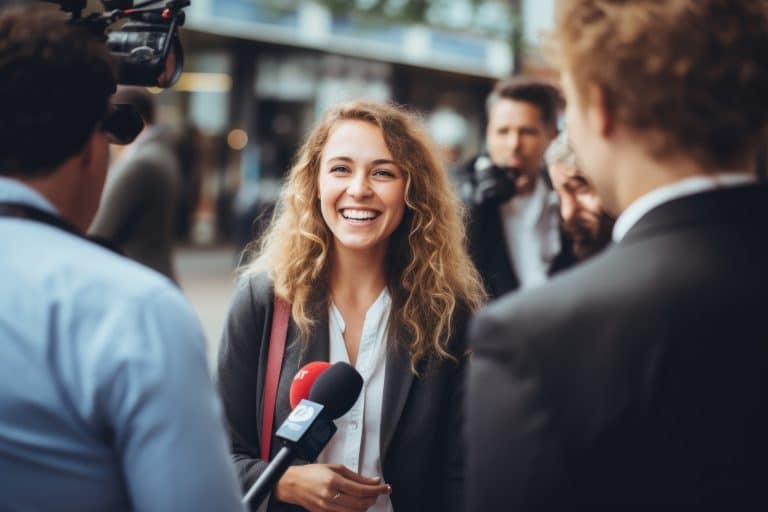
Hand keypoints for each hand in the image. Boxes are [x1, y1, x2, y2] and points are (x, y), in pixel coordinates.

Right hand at [274, 463, 390, 511]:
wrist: (293, 484)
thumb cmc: (312, 473)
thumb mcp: (335, 468)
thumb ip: (356, 476)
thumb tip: (374, 481)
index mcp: (333, 481)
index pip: (362, 489)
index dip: (377, 490)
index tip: (386, 488)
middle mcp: (330, 496)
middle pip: (360, 503)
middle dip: (373, 498)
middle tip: (379, 492)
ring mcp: (327, 508)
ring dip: (366, 506)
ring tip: (370, 498)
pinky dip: (355, 511)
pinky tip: (358, 505)